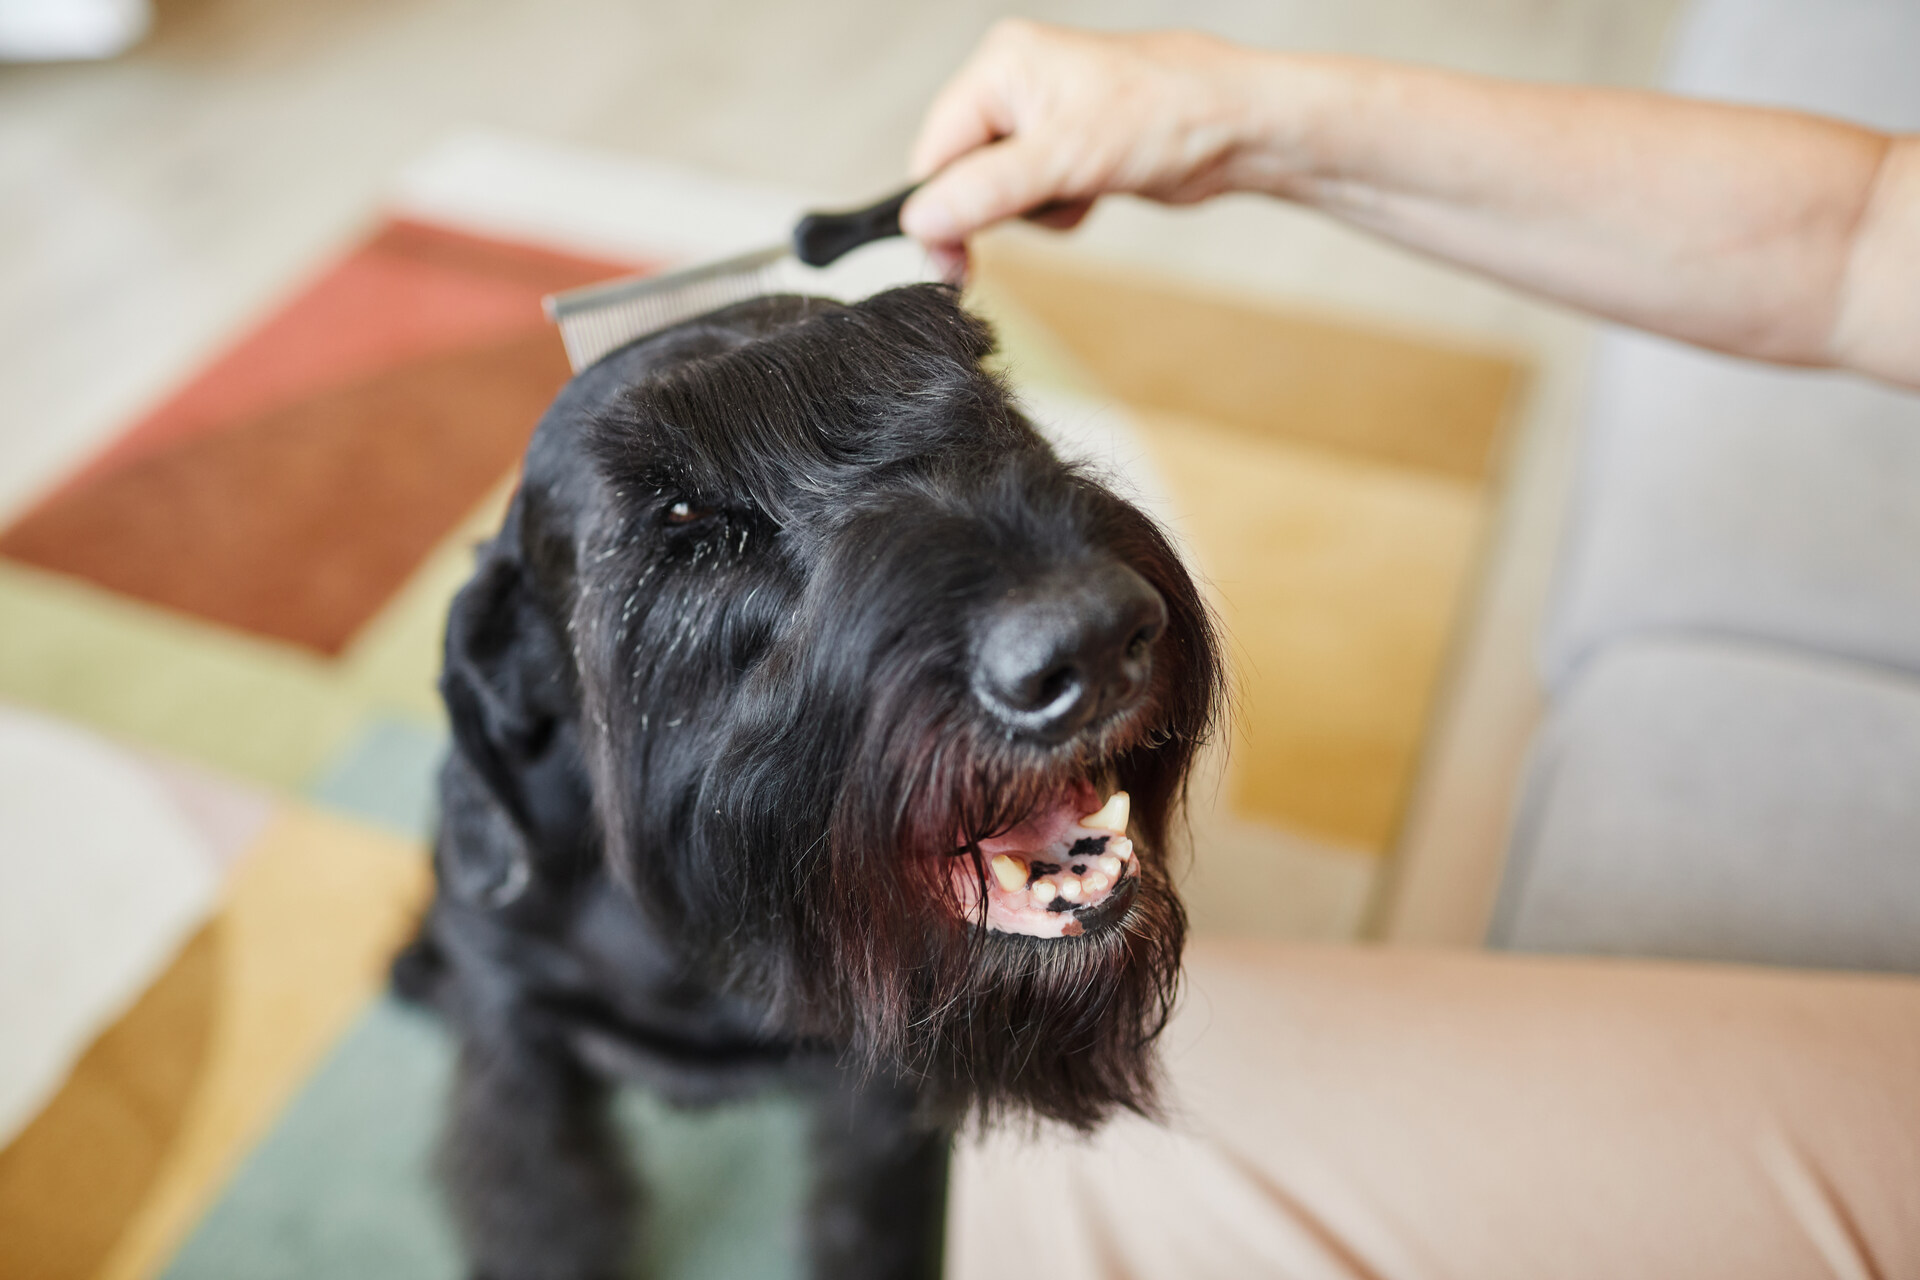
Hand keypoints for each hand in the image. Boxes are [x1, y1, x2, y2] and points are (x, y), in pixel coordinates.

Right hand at [901, 21, 1265, 273]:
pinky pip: (1034, 196)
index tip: (953, 263)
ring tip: (1081, 191)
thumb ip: (985, 191)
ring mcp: (1040, 115)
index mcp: (1000, 66)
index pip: (934, 151)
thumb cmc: (1165, 117)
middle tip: (1027, 229)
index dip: (939, 211)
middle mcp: (1013, 83)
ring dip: (1035, 212)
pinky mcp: (1066, 145)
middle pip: (962, 173)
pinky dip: (1059, 209)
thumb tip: (920, 220)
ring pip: (998, 192)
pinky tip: (1094, 192)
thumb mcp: (1063, 160)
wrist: (1238, 127)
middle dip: (998, 209)